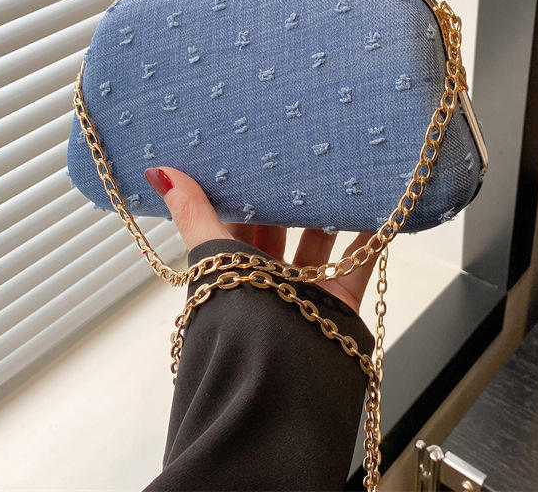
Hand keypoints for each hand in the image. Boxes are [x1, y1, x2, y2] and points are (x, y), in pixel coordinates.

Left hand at [145, 166, 380, 314]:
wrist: (276, 380)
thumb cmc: (236, 314)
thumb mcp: (212, 253)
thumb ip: (192, 211)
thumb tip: (158, 172)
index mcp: (232, 268)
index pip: (238, 220)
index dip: (245, 190)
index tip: (257, 156)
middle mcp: (267, 280)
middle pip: (280, 229)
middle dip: (289, 198)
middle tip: (301, 158)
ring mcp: (303, 292)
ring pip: (319, 244)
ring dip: (328, 215)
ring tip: (337, 179)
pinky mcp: (337, 305)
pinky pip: (356, 266)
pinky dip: (369, 243)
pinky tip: (379, 216)